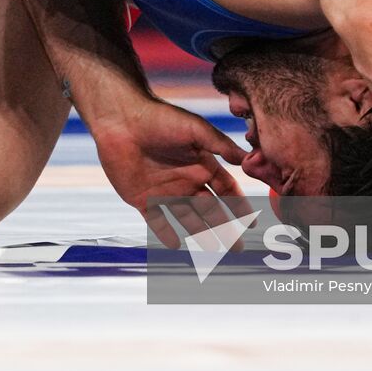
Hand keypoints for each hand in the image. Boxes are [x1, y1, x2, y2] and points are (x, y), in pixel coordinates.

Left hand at [90, 98, 251, 248]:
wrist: (121, 120)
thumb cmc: (160, 119)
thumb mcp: (196, 130)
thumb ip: (221, 145)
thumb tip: (248, 158)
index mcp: (201, 164)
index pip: (225, 190)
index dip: (238, 205)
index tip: (250, 223)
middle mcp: (185, 180)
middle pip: (210, 210)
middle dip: (225, 228)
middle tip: (238, 248)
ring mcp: (164, 191)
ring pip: (188, 219)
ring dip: (201, 234)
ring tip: (214, 251)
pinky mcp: (142, 198)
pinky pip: (156, 221)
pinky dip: (165, 233)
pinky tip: (175, 245)